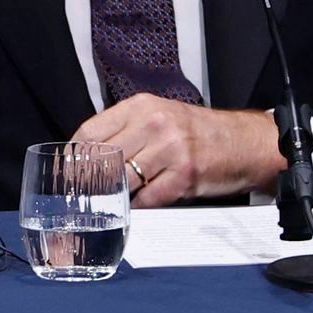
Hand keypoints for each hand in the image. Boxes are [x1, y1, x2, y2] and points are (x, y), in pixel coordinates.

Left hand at [71, 93, 286, 207]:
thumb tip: (86, 154)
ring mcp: (170, 149)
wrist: (245, 142)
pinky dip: (139, 205)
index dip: (74, 156)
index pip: (91, 132)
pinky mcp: (185, 175)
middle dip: (88, 179)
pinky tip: (138, 205)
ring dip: (113, 195)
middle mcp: (154, 124)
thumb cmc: (197, 131)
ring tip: (106, 202)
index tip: (67, 171)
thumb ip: (126, 129)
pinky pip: (148, 197)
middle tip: (80, 194)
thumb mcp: (159, 116)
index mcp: (141, 107)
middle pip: (103, 157)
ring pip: (122, 179)